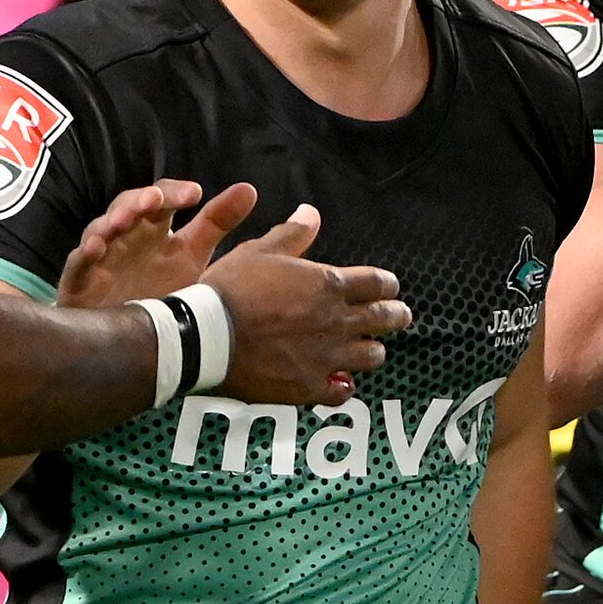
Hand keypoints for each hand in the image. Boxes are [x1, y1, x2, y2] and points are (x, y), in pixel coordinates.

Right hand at [58, 179, 253, 305]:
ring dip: (110, 222)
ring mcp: (101, 257)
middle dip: (138, 201)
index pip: (161, 199)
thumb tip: (248, 188)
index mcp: (153, 227)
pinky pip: (78, 265)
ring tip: (122, 221)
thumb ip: (217, 223)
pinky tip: (95, 250)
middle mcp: (125, 236)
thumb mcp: (192, 255)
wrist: (128, 336)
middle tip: (153, 201)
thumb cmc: (159, 288)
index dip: (175, 193)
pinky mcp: (81, 282)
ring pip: (99, 230)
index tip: (195, 195)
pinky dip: (85, 255)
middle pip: (127, 206)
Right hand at [198, 206, 410, 404]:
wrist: (203, 336)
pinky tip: (340, 381)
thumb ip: (292, 234)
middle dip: (396, 315)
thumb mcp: (259, 251)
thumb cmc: (230, 289)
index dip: (387, 285)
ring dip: (372, 350)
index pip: (379, 283)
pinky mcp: (308, 385)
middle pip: (386, 318)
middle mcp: (336, 320)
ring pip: (372, 356)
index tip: (388, 288)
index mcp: (328, 285)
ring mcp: (325, 355)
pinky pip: (341, 391)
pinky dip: (343, 386)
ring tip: (368, 348)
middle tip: (399, 316)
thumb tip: (311, 212)